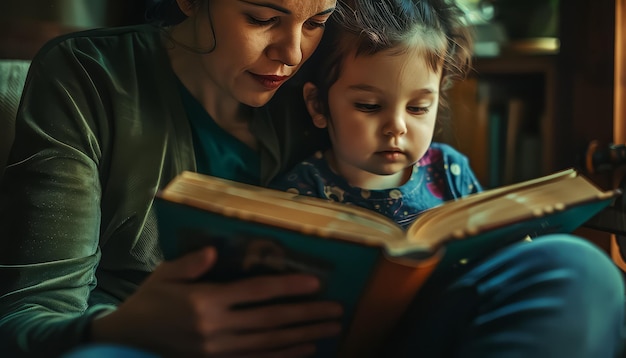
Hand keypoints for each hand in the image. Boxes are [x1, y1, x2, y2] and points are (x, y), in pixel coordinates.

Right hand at [90, 247, 342, 356]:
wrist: (127, 338)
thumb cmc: (150, 300)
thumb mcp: (164, 274)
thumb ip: (191, 264)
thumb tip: (214, 251)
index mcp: (206, 302)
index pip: (255, 292)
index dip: (287, 286)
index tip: (315, 282)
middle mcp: (216, 328)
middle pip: (270, 320)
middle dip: (306, 314)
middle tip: (336, 309)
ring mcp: (218, 350)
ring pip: (269, 343)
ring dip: (303, 336)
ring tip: (330, 329)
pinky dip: (283, 357)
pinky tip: (305, 350)